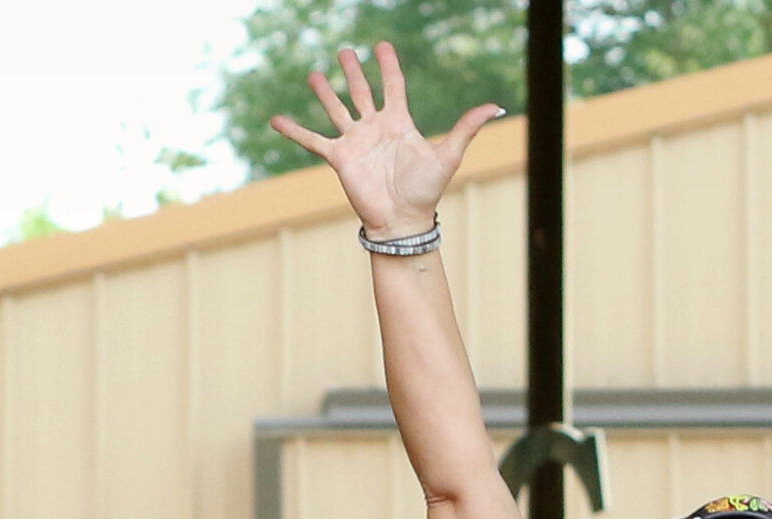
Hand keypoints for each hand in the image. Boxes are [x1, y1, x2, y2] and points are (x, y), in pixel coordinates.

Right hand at [270, 42, 504, 242]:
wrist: (403, 221)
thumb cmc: (426, 191)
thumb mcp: (448, 154)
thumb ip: (466, 128)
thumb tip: (495, 106)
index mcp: (399, 122)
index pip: (392, 85)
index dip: (388, 65)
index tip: (382, 45)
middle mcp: (375, 128)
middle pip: (361, 91)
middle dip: (353, 71)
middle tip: (345, 51)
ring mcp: (355, 141)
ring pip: (336, 109)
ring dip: (325, 92)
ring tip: (313, 73)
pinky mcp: (339, 158)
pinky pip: (312, 141)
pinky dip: (294, 130)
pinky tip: (275, 119)